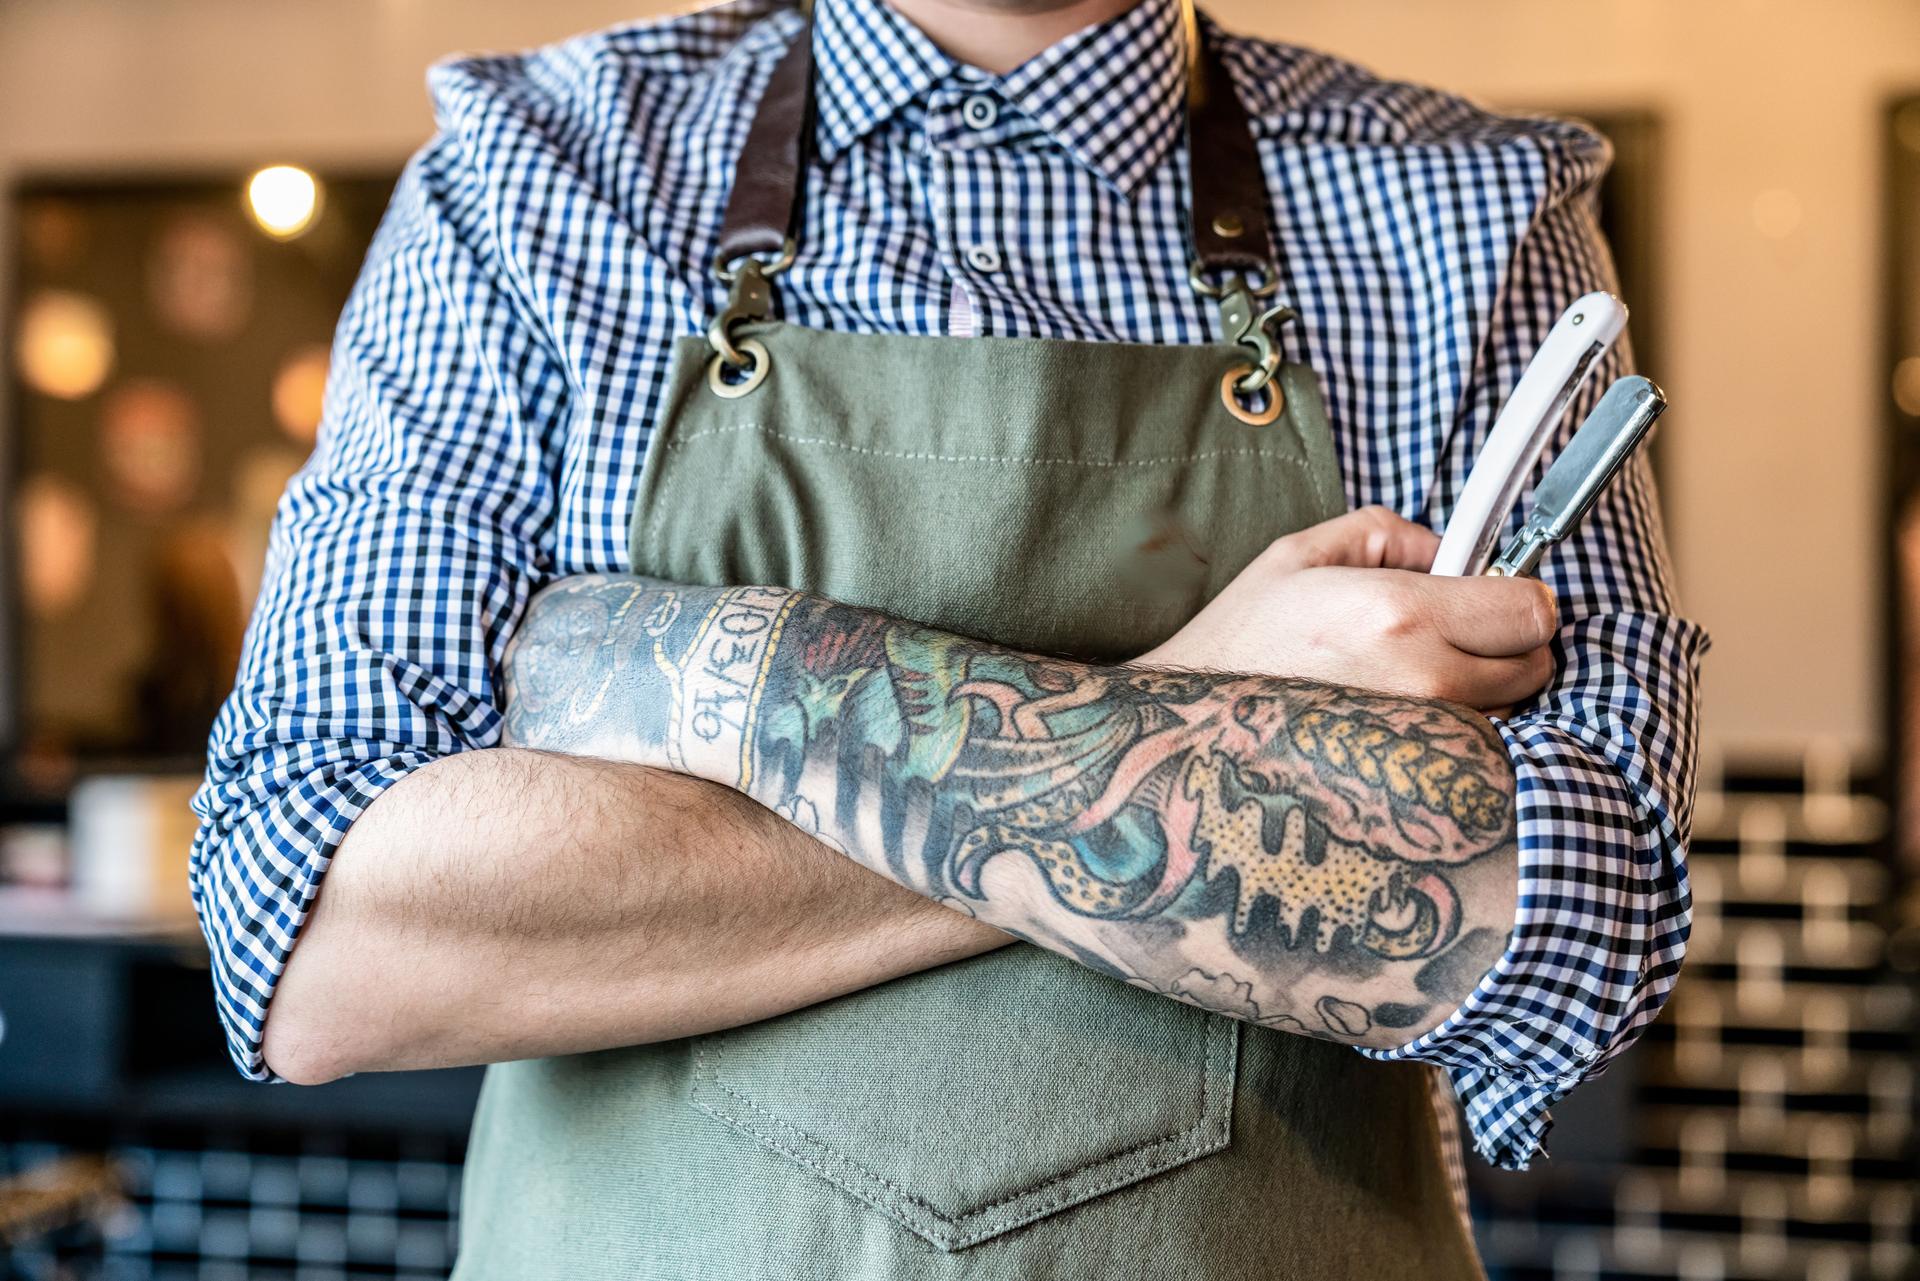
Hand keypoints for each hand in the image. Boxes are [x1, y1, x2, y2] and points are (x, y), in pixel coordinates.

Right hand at [1135, 506, 1557, 713]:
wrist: (1193, 731)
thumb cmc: (1240, 644)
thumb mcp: (1297, 556)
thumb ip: (1386, 532)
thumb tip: (1448, 549)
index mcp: (1396, 613)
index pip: (1530, 609)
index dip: (1518, 597)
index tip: (1490, 596)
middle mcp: (1421, 681)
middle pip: (1534, 666)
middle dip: (1508, 645)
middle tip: (1454, 636)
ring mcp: (1422, 744)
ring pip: (1510, 714)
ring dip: (1486, 694)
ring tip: (1417, 679)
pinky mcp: (1415, 784)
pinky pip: (1476, 755)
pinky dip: (1462, 736)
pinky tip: (1409, 719)